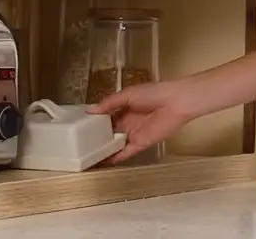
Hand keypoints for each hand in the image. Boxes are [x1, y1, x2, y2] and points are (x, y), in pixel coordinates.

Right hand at [87, 79, 201, 163]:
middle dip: (97, 139)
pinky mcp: (141, 144)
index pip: (106, 119)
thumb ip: (109, 103)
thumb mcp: (128, 95)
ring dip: (104, 150)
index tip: (80, 130)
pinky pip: (125, 152)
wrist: (176, 102)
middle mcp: (128, 123)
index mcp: (125, 109)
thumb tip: (90, 111)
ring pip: (115, 145)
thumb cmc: (155, 93)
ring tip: (86, 158)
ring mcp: (134, 134)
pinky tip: (102, 162)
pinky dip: (114, 157)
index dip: (95, 124)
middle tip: (79, 147)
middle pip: (109, 133)